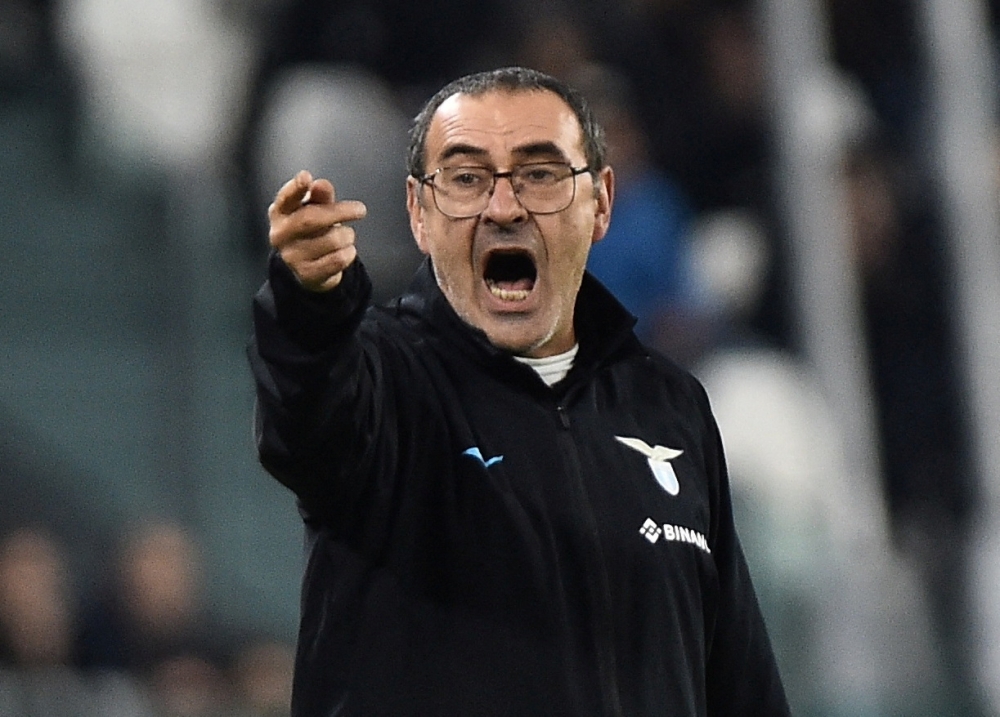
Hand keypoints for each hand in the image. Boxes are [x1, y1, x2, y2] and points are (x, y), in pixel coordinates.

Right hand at [268, 170, 367, 291]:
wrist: (310, 268)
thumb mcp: (316, 209)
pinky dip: (349, 253)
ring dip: (347, 235)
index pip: (285, 198)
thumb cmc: (312, 230)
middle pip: (311, 219)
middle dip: (340, 212)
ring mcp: (292, 257)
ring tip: (347, 235)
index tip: (306, 177)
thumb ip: (320, 196)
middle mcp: (280, 235)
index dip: (295, 187)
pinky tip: (346, 251)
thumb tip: (321, 184)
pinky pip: (338, 259)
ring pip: (331, 240)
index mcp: (280, 213)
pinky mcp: (307, 274)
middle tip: (360, 209)